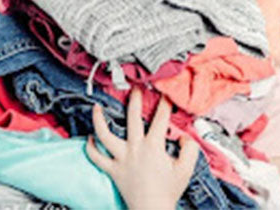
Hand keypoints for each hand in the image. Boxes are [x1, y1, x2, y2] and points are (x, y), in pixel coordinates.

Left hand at [85, 87, 199, 209]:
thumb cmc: (168, 191)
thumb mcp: (186, 169)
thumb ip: (189, 149)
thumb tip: (183, 137)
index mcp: (153, 146)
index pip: (160, 118)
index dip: (165, 103)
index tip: (166, 93)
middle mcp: (135, 148)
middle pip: (132, 118)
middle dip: (134, 100)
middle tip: (135, 88)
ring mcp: (121, 158)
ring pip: (105, 134)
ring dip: (99, 119)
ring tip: (96, 107)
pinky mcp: (112, 169)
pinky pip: (96, 157)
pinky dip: (91, 147)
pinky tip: (90, 138)